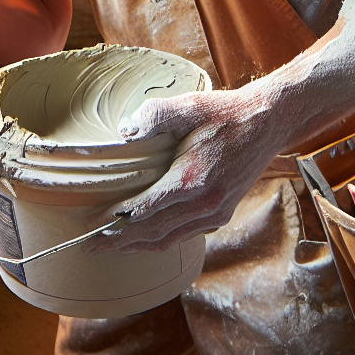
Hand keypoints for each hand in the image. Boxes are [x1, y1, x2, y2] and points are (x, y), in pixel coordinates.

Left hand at [82, 84, 288, 253]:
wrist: (267, 124)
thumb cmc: (225, 114)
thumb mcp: (187, 106)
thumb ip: (153, 116)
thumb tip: (123, 132)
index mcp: (190, 180)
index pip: (143, 210)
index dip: (113, 221)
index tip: (89, 226)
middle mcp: (203, 204)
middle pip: (151, 233)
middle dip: (118, 242)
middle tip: (88, 247)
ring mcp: (215, 213)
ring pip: (168, 240)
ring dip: (137, 246)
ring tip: (110, 247)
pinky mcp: (221, 214)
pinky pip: (184, 235)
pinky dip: (160, 240)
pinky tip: (144, 237)